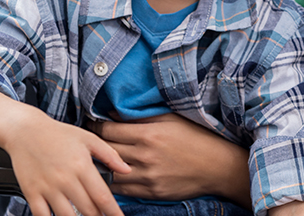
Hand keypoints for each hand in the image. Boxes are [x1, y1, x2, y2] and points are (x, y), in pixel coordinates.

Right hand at [0, 86, 129, 215]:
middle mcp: (66, 179)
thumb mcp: (88, 138)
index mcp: (82, 166)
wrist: (25, 130)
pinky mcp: (32, 192)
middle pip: (88, 210)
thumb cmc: (57, 133)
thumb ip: (109, 155)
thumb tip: (127, 170)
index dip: (113, 212)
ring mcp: (48, 188)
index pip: (102, 197)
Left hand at [87, 113, 250, 207]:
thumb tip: (113, 112)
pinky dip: (112, 183)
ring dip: (100, 166)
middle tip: (87, 140)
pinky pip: (123, 190)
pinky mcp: (152, 192)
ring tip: (92, 159)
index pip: (108, 130)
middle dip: (94, 144)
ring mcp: (148, 177)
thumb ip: (140, 115)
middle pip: (106, 150)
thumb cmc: (194, 137)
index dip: (95, 125)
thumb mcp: (169, 118)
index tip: (90, 123)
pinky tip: (108, 176)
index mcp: (149, 134)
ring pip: (110, 173)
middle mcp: (145, 156)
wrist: (216, 166)